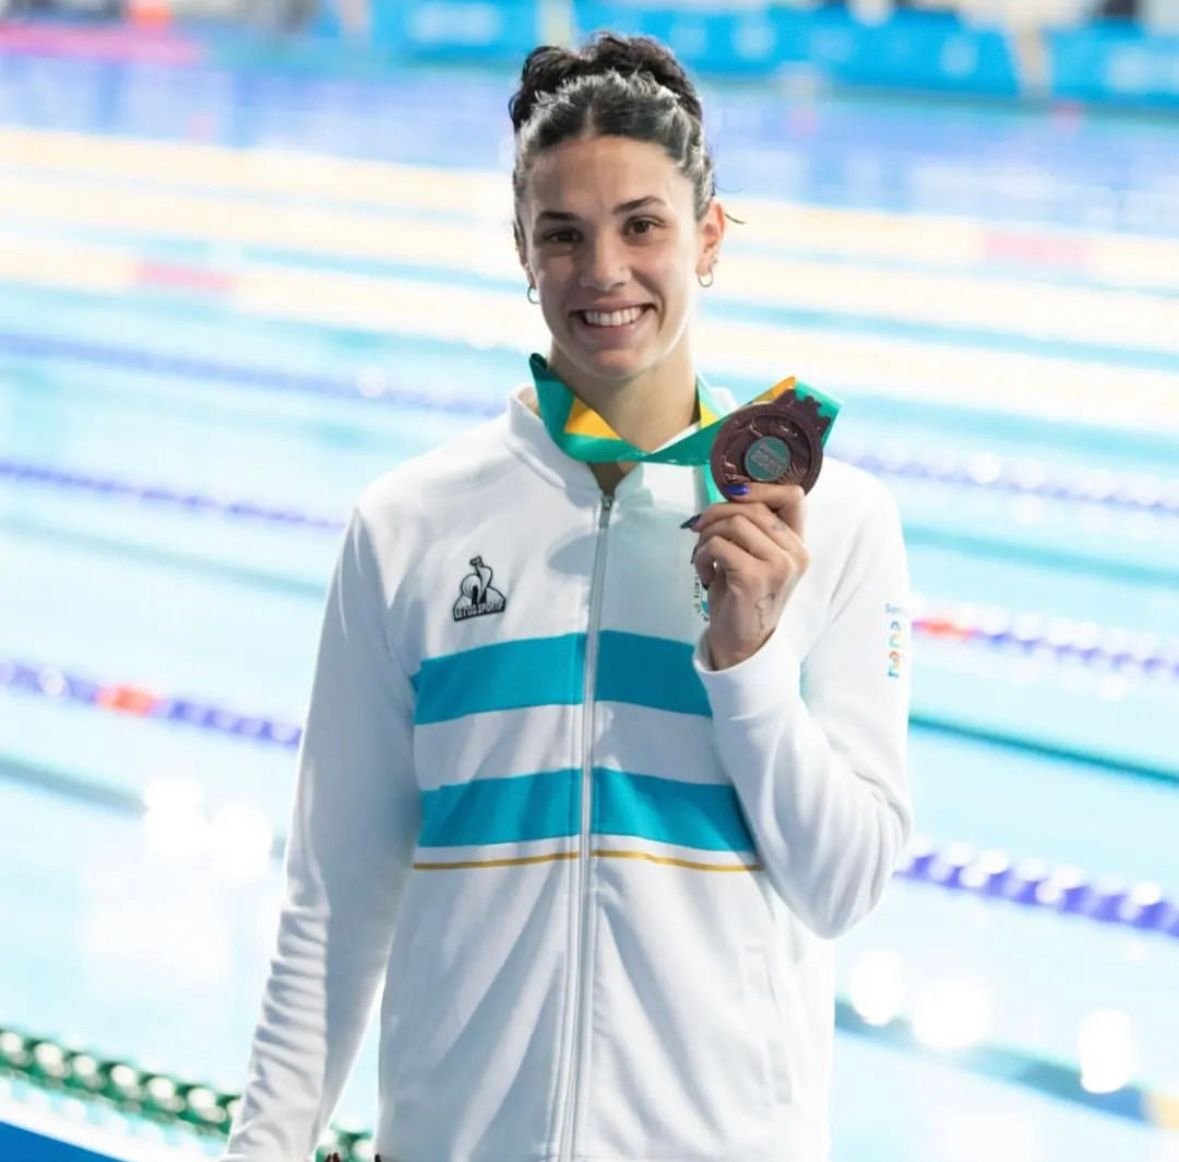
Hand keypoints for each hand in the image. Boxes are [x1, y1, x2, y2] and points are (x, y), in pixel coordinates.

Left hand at [688, 483, 809, 669]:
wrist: (742, 645)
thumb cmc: (742, 598)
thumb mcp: (753, 557)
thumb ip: (751, 528)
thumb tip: (728, 493)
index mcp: (797, 545)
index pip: (794, 495)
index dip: (760, 487)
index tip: (733, 496)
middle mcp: (794, 553)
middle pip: (752, 507)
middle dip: (716, 513)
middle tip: (699, 529)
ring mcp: (777, 566)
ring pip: (733, 523)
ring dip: (707, 536)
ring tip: (704, 557)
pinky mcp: (753, 577)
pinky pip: (718, 546)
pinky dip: (702, 556)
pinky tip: (706, 575)